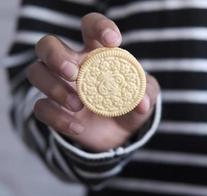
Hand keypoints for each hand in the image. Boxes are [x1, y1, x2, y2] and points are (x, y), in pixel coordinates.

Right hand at [27, 13, 159, 151]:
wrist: (120, 134)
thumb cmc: (130, 104)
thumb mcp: (144, 96)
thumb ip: (146, 93)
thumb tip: (142, 103)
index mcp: (97, 53)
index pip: (90, 27)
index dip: (99, 27)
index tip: (113, 41)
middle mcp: (73, 65)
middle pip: (47, 44)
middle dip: (56, 56)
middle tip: (73, 73)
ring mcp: (59, 86)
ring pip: (36, 72)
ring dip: (54, 87)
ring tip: (78, 104)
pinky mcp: (52, 109)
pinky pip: (40, 107)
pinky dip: (58, 118)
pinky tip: (79, 128)